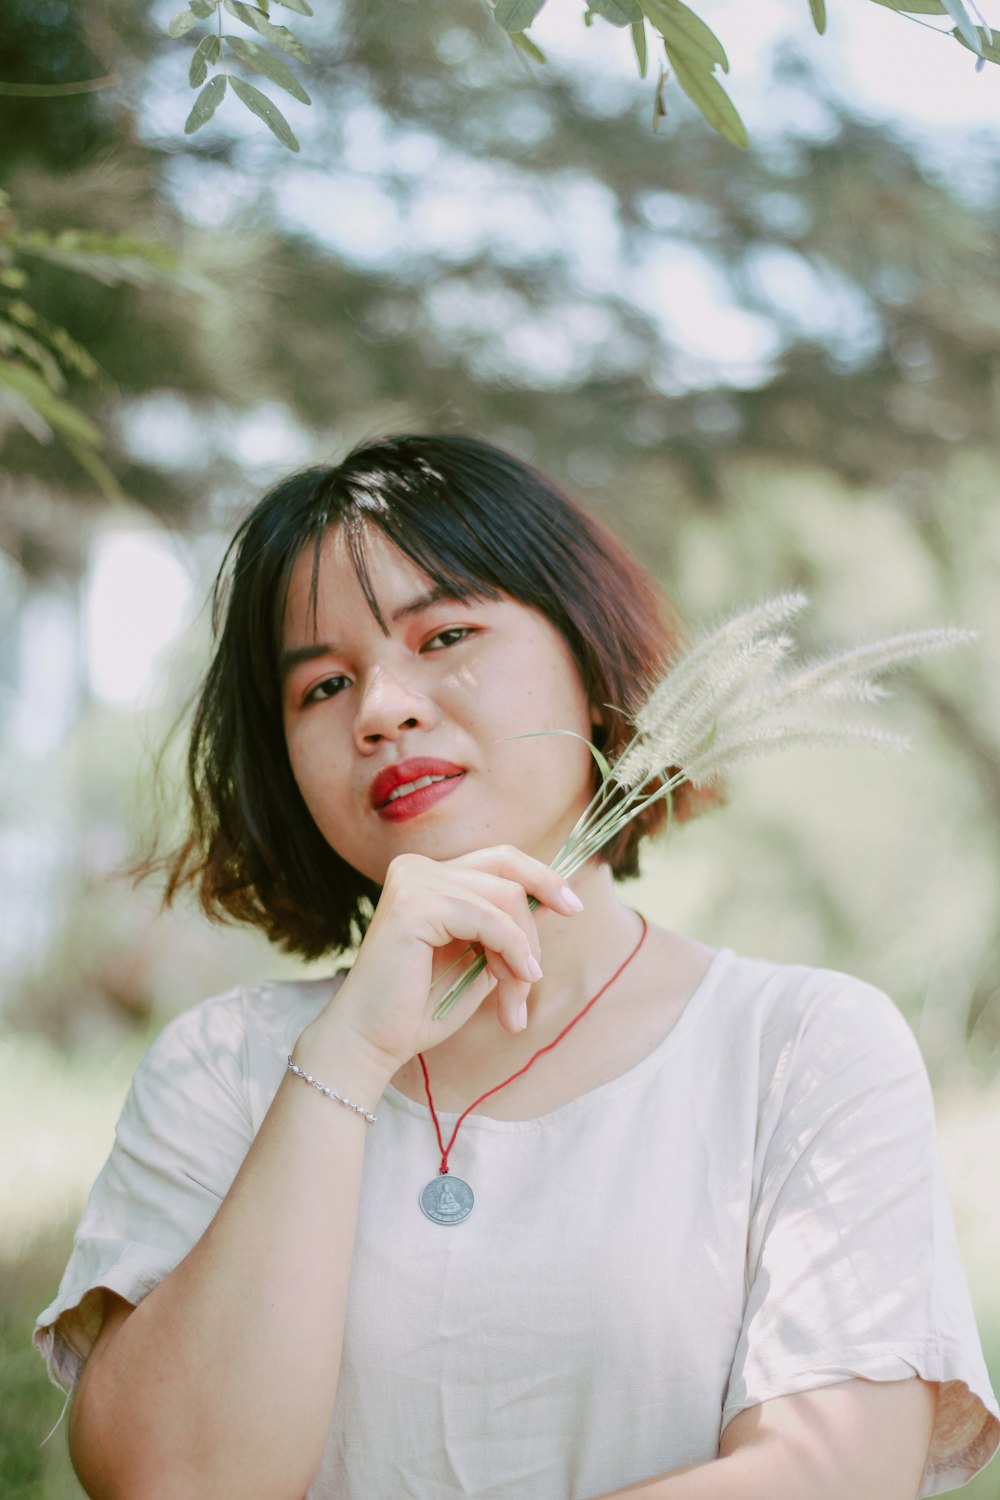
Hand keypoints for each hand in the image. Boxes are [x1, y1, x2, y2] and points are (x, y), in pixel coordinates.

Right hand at [313, 845, 582, 1075]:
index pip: (499, 859)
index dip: (541, 876)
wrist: (371, 1042)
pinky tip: (516, 983)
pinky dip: (511, 951)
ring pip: (504, 899)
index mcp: (429, 875)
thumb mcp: (477, 957)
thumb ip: (505, 927)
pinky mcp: (414, 904)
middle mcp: (417, 868)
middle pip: (506, 870)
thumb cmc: (420, 1007)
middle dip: (535, 917)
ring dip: (522, 953)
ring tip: (515, 999)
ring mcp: (413, 881)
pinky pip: (489, 920)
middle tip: (545, 962)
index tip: (573, 906)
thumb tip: (551, 900)